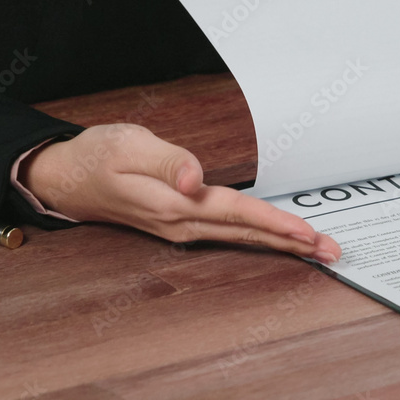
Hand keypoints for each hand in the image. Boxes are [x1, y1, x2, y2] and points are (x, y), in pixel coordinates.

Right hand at [18, 124, 340, 263]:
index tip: (307, 233)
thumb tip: (195, 179)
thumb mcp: (127, 146)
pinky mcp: (182, 229)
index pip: (237, 215)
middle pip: (248, 236)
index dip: (274, 224)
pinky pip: (230, 237)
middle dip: (293, 245)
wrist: (66, 179)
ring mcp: (183, 232)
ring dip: (282, 245)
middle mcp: (184, 226)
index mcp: (175, 205)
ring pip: (242, 240)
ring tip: (317, 250)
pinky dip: (260, 240)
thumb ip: (166, 162)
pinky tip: (279, 242)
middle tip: (333, 252)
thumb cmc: (98, 157)